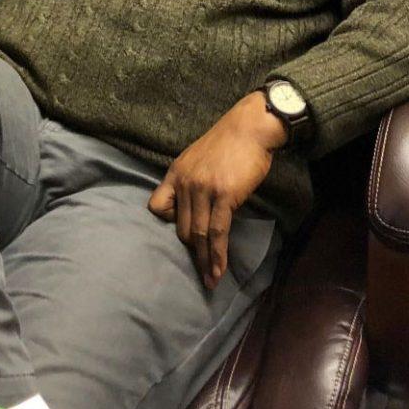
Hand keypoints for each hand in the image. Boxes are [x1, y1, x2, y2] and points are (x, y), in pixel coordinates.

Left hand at [148, 92, 286, 289]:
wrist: (250, 127)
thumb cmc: (229, 143)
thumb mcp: (198, 158)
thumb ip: (191, 181)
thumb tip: (194, 206)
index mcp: (175, 174)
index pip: (157, 207)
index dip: (168, 225)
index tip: (183, 238)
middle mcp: (185, 182)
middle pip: (180, 227)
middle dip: (190, 252)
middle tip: (200, 272)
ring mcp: (203, 189)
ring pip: (197, 234)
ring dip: (204, 261)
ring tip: (210, 281)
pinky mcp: (224, 195)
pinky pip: (217, 231)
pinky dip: (217, 253)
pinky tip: (219, 269)